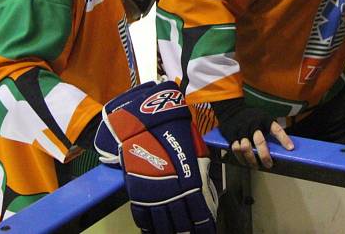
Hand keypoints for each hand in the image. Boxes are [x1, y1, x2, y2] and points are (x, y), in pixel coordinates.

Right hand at [94, 81, 217, 232]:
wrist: (144, 122)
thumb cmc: (172, 132)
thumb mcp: (195, 150)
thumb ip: (200, 173)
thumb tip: (204, 190)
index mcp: (190, 182)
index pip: (200, 213)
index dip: (204, 225)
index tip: (208, 232)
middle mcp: (172, 192)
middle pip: (182, 222)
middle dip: (187, 232)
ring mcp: (152, 194)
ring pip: (162, 224)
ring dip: (169, 232)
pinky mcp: (136, 192)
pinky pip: (142, 216)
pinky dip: (148, 227)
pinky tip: (153, 231)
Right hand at [211, 98, 293, 168]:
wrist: (231, 108)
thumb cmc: (251, 116)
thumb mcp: (263, 117)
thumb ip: (269, 128)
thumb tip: (281, 144)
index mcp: (264, 119)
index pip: (276, 129)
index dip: (284, 139)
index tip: (290, 148)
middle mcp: (253, 125)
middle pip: (259, 142)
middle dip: (264, 155)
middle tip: (269, 164)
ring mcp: (242, 130)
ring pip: (246, 148)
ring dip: (251, 159)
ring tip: (256, 166)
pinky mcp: (232, 135)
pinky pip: (236, 149)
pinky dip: (240, 158)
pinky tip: (245, 162)